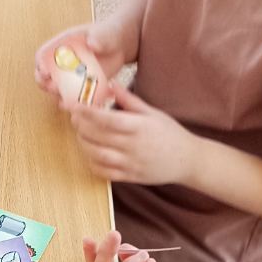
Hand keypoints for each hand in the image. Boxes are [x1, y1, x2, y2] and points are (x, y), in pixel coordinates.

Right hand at [35, 19, 127, 100]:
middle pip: (44, 77)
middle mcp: (62, 62)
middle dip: (46, 85)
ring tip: (71, 101)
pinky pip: (74, 98)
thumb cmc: (109, 35)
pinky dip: (77, 103)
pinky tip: (86, 104)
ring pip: (57, 91)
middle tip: (56, 89)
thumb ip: (99, 38)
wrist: (119, 47)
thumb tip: (92, 44)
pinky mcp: (80, 87)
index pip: (42, 55)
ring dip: (61, 97)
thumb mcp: (105, 34)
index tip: (46, 72)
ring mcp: (70, 76)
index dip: (40, 65)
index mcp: (61, 45)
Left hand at [71, 82, 196, 183]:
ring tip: (81, 134)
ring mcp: (131, 163)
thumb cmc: (169, 133)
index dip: (87, 112)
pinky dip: (92, 163)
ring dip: (83, 144)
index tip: (74, 106)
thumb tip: (111, 84)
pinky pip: (104, 172)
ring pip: (97, 155)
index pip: (107, 119)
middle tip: (75, 117)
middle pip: (98, 136)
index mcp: (139, 127)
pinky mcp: (129, 177)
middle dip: (81, 126)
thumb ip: (129, 100)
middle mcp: (133, 146)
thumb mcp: (152, 112)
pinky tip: (90, 153)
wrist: (187, 160)